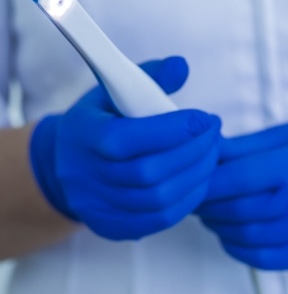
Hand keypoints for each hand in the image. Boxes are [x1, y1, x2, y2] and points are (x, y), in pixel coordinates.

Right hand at [30, 57, 221, 239]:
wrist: (67, 164)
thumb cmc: (100, 121)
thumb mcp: (114, 90)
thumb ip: (149, 77)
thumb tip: (181, 66)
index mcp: (82, 136)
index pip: (127, 139)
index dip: (172, 130)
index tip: (204, 118)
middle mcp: (85, 176)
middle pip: (148, 173)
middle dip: (193, 151)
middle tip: (214, 134)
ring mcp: (98, 207)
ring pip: (159, 199)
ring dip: (196, 175)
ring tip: (212, 153)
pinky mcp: (113, 227)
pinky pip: (160, 219)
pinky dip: (188, 199)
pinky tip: (200, 178)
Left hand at [197, 113, 287, 269]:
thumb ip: (245, 147)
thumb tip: (204, 154)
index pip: (242, 178)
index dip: (208, 182)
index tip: (191, 179)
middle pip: (242, 210)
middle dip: (208, 205)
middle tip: (195, 197)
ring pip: (250, 238)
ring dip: (220, 227)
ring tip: (212, 213)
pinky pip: (267, 259)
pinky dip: (240, 248)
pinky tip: (232, 233)